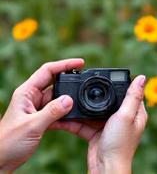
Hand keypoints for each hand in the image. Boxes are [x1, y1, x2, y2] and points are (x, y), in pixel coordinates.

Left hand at [0, 58, 83, 172]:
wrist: (2, 159)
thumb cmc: (8, 142)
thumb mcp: (31, 125)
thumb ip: (52, 112)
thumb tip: (69, 100)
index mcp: (27, 92)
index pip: (47, 71)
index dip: (64, 65)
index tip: (80, 63)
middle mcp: (33, 96)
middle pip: (54, 82)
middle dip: (69, 79)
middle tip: (83, 80)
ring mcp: (39, 106)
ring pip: (58, 97)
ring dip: (69, 98)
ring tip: (81, 99)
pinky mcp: (42, 116)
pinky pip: (57, 109)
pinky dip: (66, 111)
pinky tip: (73, 114)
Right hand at [52, 75, 147, 173]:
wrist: (105, 168)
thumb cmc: (119, 144)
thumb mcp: (126, 116)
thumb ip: (132, 97)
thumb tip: (141, 78)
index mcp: (132, 112)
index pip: (127, 92)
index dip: (117, 84)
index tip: (105, 77)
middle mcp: (120, 118)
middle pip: (105, 101)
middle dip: (93, 95)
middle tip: (81, 86)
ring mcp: (106, 124)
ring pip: (91, 111)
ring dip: (80, 108)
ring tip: (67, 101)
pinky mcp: (95, 132)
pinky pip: (83, 122)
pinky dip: (73, 120)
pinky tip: (63, 116)